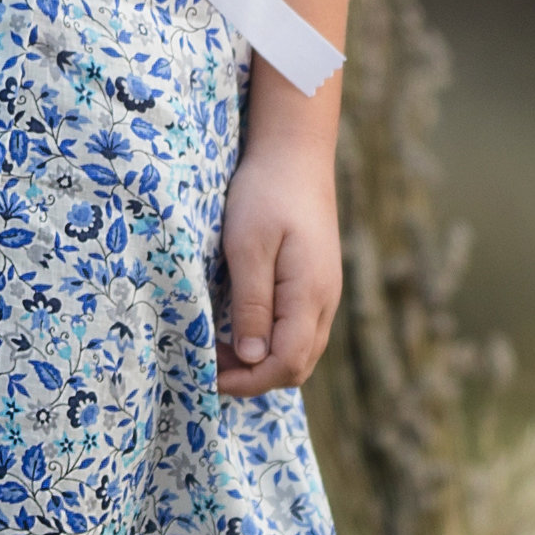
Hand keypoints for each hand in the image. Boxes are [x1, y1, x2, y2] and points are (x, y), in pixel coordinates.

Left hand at [212, 136, 338, 395]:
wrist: (294, 153)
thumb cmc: (266, 193)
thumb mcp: (248, 247)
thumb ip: (252, 304)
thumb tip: (252, 358)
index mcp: (309, 295)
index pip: (286, 363)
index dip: (248, 381)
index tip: (209, 377)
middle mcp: (325, 300)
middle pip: (297, 365)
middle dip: (253, 377)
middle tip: (209, 364)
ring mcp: (325, 292)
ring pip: (301, 350)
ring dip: (262, 361)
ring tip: (220, 348)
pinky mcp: (317, 282)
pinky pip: (300, 330)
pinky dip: (271, 342)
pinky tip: (241, 327)